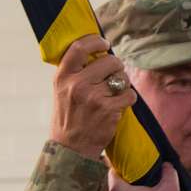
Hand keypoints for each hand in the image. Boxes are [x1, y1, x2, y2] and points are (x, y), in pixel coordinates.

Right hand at [49, 35, 137, 158]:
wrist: (70, 149)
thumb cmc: (68, 117)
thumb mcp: (61, 91)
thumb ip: (74, 72)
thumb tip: (97, 52)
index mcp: (62, 77)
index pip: (79, 48)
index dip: (95, 41)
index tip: (104, 44)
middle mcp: (77, 85)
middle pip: (109, 61)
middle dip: (117, 66)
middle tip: (114, 73)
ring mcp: (93, 98)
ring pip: (122, 77)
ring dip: (123, 83)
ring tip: (114, 92)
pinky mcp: (109, 110)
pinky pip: (129, 94)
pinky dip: (128, 98)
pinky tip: (119, 104)